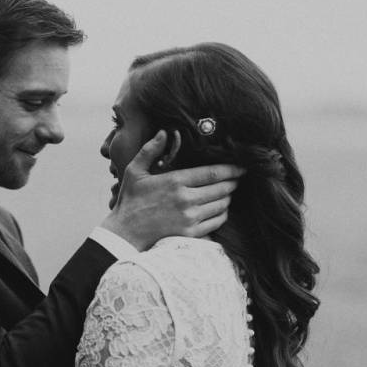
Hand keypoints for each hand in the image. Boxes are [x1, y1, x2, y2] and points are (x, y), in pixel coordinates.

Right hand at [101, 130, 243, 250]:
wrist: (124, 234)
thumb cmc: (129, 201)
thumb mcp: (134, 171)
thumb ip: (149, 151)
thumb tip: (163, 132)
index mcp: (175, 181)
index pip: (212, 173)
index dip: (231, 169)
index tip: (242, 166)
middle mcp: (185, 199)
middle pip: (222, 188)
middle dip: (233, 182)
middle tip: (238, 178)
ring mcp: (189, 217)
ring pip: (222, 204)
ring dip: (228, 197)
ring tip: (228, 192)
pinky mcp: (191, 233)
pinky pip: (216, 221)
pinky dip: (223, 214)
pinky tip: (220, 209)